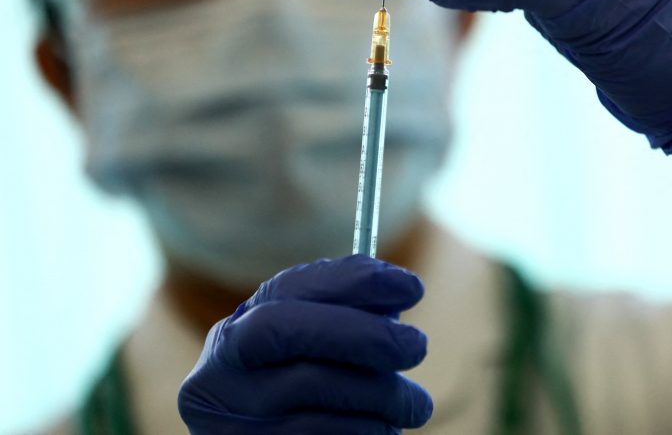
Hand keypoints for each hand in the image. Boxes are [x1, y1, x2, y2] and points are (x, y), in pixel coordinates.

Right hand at [178, 255, 431, 433]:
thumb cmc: (300, 384)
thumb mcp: (311, 342)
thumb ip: (347, 309)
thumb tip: (403, 288)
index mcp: (233, 334)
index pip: (286, 290)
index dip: (352, 284)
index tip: (411, 287)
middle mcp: (220, 379)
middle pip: (291, 338)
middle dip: (366, 338)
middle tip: (417, 346)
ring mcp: (232, 428)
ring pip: (317, 400)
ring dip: (382, 397)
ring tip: (415, 403)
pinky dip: (367, 430)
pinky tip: (384, 426)